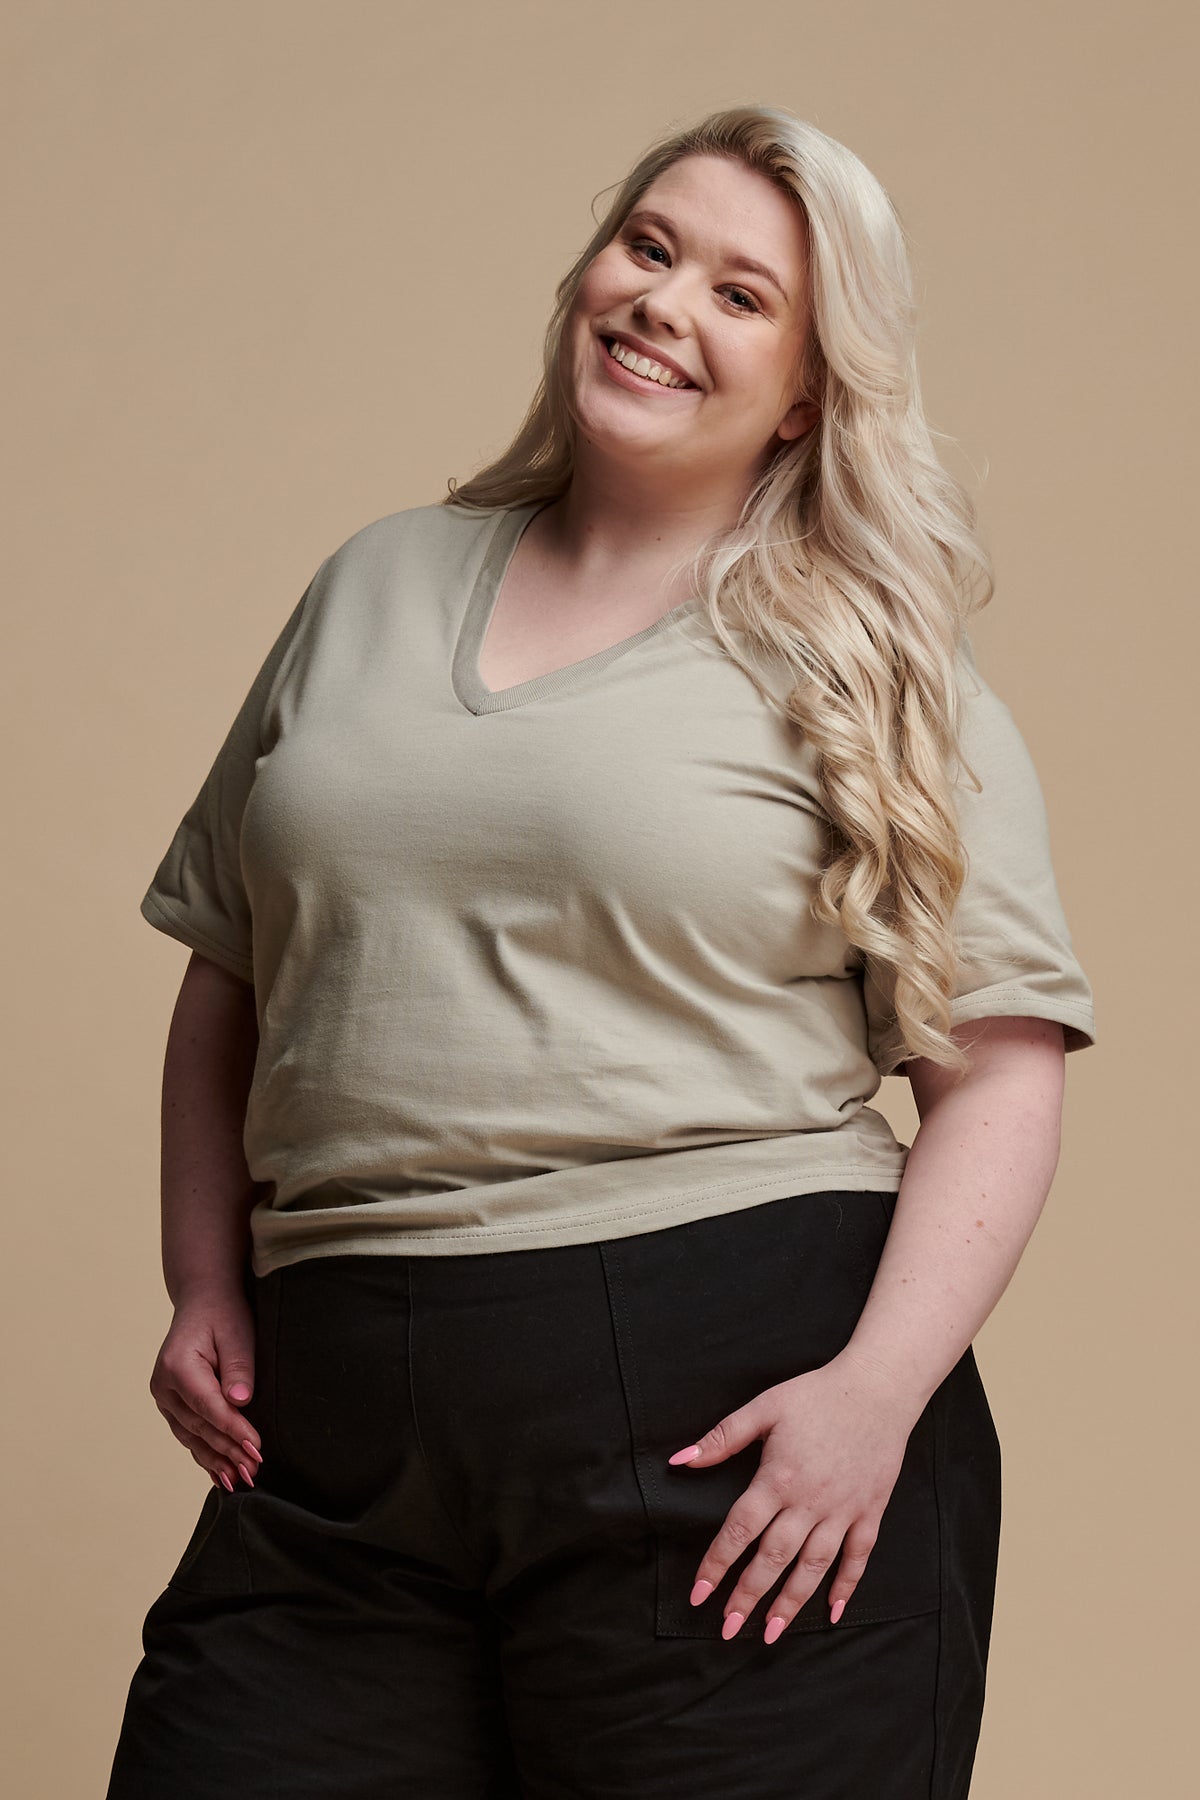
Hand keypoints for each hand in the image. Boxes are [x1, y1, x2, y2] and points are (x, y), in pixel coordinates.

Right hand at [148, 1285, 263, 1490]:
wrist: (203, 1301)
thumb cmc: (224, 1314)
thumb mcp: (237, 1332)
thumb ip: (238, 1367)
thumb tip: (239, 1402)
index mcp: (177, 1366)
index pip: (209, 1406)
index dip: (233, 1430)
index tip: (257, 1449)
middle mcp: (163, 1385)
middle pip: (200, 1426)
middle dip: (229, 1451)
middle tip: (254, 1471)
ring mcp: (163, 1397)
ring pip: (192, 1436)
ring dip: (217, 1460)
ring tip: (242, 1480)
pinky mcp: (171, 1405)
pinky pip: (188, 1434)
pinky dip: (206, 1455)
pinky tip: (222, 1475)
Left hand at [666, 1352, 919, 1642]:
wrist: (878, 1387)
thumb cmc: (817, 1394)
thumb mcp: (765, 1407)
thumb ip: (723, 1437)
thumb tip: (680, 1460)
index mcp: (778, 1478)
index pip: (739, 1531)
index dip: (716, 1565)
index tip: (698, 1595)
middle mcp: (810, 1502)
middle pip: (773, 1558)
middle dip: (748, 1596)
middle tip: (729, 1629)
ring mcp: (843, 1510)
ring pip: (814, 1567)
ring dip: (792, 1602)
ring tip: (772, 1632)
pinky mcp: (870, 1511)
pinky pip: (859, 1557)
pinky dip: (847, 1586)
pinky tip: (834, 1613)